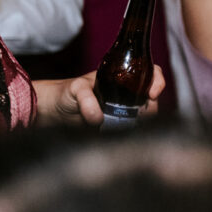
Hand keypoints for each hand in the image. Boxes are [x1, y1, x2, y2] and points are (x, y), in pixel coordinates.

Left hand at [40, 66, 166, 127]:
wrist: (54, 112)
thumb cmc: (66, 93)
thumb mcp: (75, 89)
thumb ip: (86, 99)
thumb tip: (98, 118)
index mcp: (123, 76)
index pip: (151, 73)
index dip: (158, 80)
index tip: (152, 93)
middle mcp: (128, 93)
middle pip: (153, 97)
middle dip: (153, 106)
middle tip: (141, 116)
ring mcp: (125, 111)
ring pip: (147, 116)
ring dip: (145, 122)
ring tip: (133, 128)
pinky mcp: (120, 128)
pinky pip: (135, 130)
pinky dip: (136, 134)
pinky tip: (128, 137)